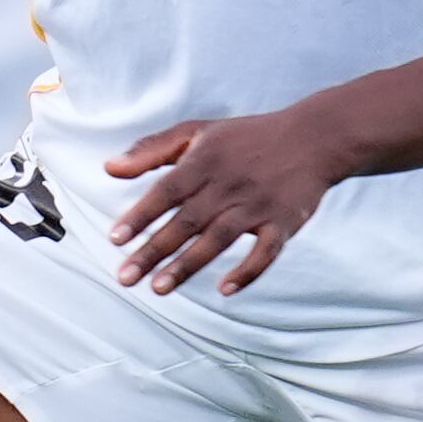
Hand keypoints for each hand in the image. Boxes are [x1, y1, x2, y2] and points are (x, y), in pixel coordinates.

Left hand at [102, 107, 352, 296]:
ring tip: (158, 288)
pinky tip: (225, 289)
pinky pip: (266, 251)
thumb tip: (108, 168)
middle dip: (154, 250)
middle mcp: (229, 184)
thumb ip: (151, 150)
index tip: (115, 239)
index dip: (141, 215)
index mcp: (205, 161)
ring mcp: (258, 205)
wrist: (314, 137)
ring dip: (188, 265)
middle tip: (125, 277)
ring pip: (219, 239)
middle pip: (186, 221)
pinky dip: (248, 270)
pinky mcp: (284, 222)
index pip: (167, 191)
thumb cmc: (246, 137)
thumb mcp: (197, 132)